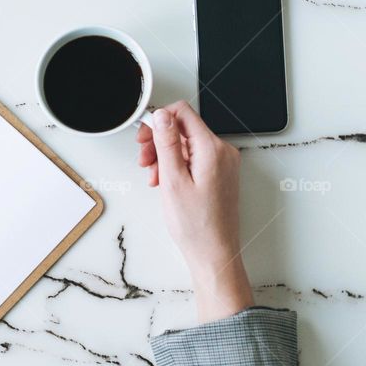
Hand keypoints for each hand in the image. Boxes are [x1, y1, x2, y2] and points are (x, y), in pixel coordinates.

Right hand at [137, 101, 253, 322]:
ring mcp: (222, 163)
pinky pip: (193, 158)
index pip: (182, 113)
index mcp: (212, 150)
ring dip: (165, 155)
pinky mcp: (218, 174)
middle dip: (159, 140)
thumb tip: (161, 117)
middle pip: (183, 128)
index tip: (144, 136)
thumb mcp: (173, 180)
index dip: (158, 120)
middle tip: (144, 159)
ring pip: (186, 144)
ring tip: (154, 176)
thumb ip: (168, 144)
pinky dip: (175, 165)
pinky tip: (165, 181)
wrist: (213, 251)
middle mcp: (222, 152)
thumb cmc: (196, 225)